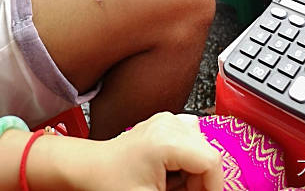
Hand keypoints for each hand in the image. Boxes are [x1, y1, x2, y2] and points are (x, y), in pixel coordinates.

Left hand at [86, 113, 222, 190]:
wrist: (90, 169)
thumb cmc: (110, 183)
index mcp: (168, 139)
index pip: (211, 161)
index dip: (214, 187)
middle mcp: (170, 123)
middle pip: (207, 154)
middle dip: (201, 182)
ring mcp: (168, 120)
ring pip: (201, 149)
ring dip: (193, 172)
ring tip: (172, 186)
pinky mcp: (165, 123)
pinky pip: (190, 143)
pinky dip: (186, 161)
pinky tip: (170, 174)